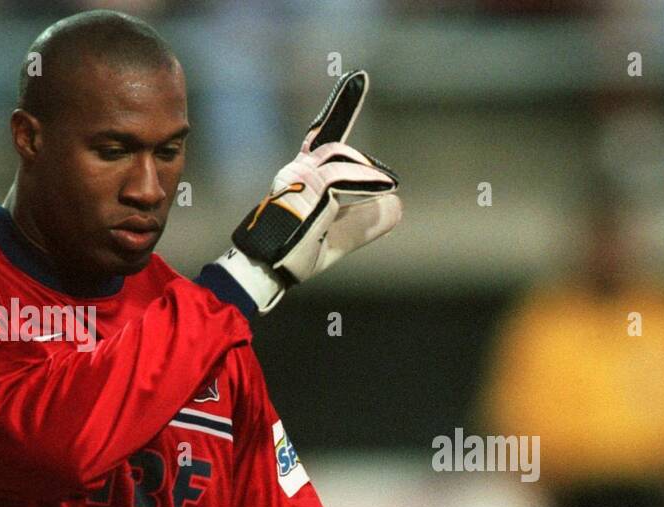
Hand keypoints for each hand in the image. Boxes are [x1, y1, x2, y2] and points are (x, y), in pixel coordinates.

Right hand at [231, 71, 400, 289]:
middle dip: (351, 126)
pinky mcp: (304, 186)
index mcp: (303, 176)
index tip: (357, 80)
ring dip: (367, 173)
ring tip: (388, 186)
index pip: (325, 137)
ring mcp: (297, 175)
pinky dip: (367, 181)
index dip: (341, 108)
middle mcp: (297, 169)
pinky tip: (387, 187)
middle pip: (332, 140)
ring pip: (341, 158)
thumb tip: (397, 206)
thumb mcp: (337, 238)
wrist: (266, 270)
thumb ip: (364, 223)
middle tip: (372, 132)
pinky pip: (343, 178)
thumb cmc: (294, 254)